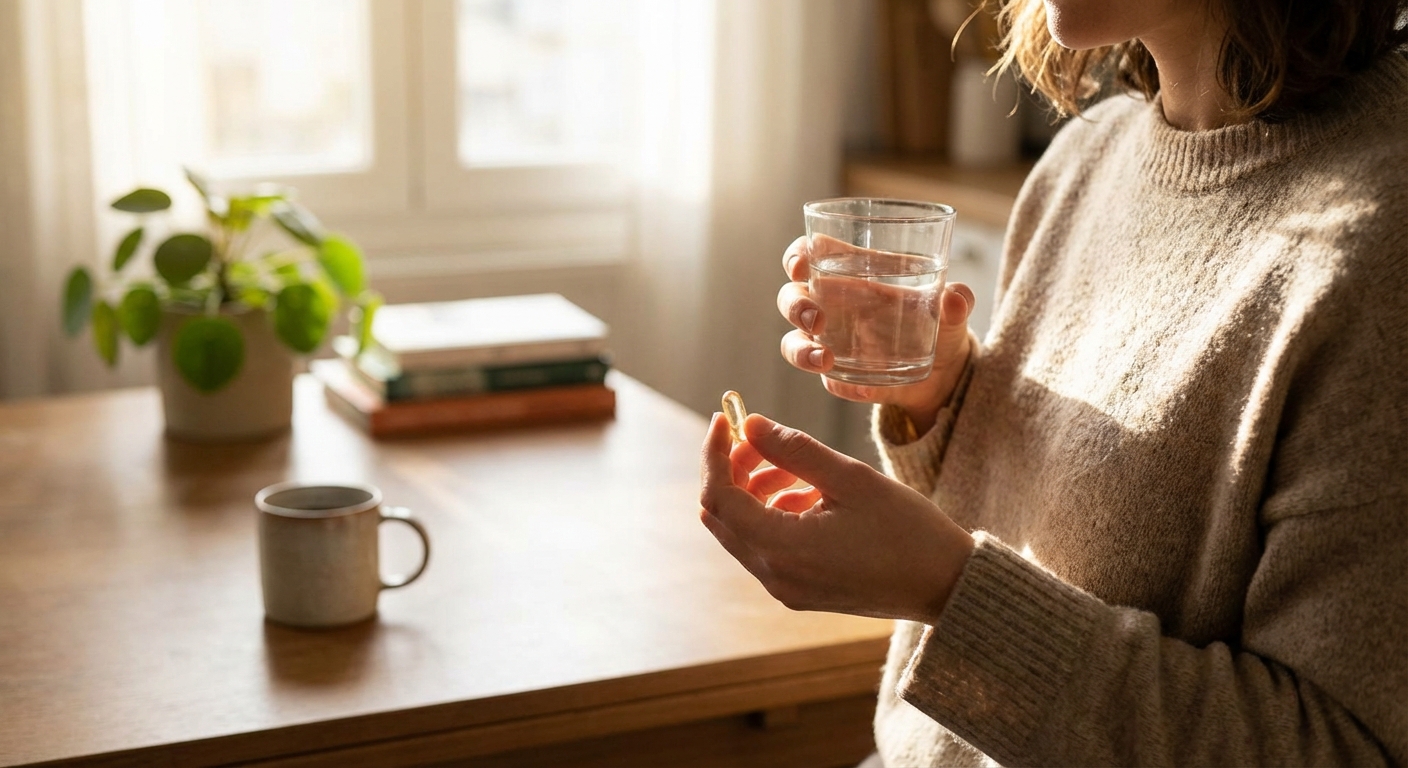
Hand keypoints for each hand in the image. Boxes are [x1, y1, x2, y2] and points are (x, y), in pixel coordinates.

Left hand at [698, 410, 973, 623]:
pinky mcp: (800, 590)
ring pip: (743, 530)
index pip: (720, 497)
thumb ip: (794, 450)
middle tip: (761, 437)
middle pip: (722, 516)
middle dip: (733, 470)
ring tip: (797, 466)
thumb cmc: (908, 531)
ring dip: (755, 490)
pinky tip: (810, 494)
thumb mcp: (851, 479)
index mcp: (782, 549)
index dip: (715, 453)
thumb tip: (749, 424)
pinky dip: (773, 513)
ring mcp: (785, 588)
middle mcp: (774, 575)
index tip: (725, 417)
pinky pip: (765, 547)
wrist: (946, 586)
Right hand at [777, 235, 976, 433]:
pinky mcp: (842, 377)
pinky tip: (862, 389)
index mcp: (852, 274)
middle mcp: (832, 306)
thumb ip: (957, 301)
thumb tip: (956, 298)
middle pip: (791, 297)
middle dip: (794, 305)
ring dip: (800, 350)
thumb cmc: (940, 322)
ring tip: (825, 359)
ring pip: (793, 342)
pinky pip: (830, 381)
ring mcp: (832, 343)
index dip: (797, 255)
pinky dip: (841, 385)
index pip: (809, 254)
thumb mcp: (952, 310)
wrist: (946, 371)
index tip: (800, 264)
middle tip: (815, 319)